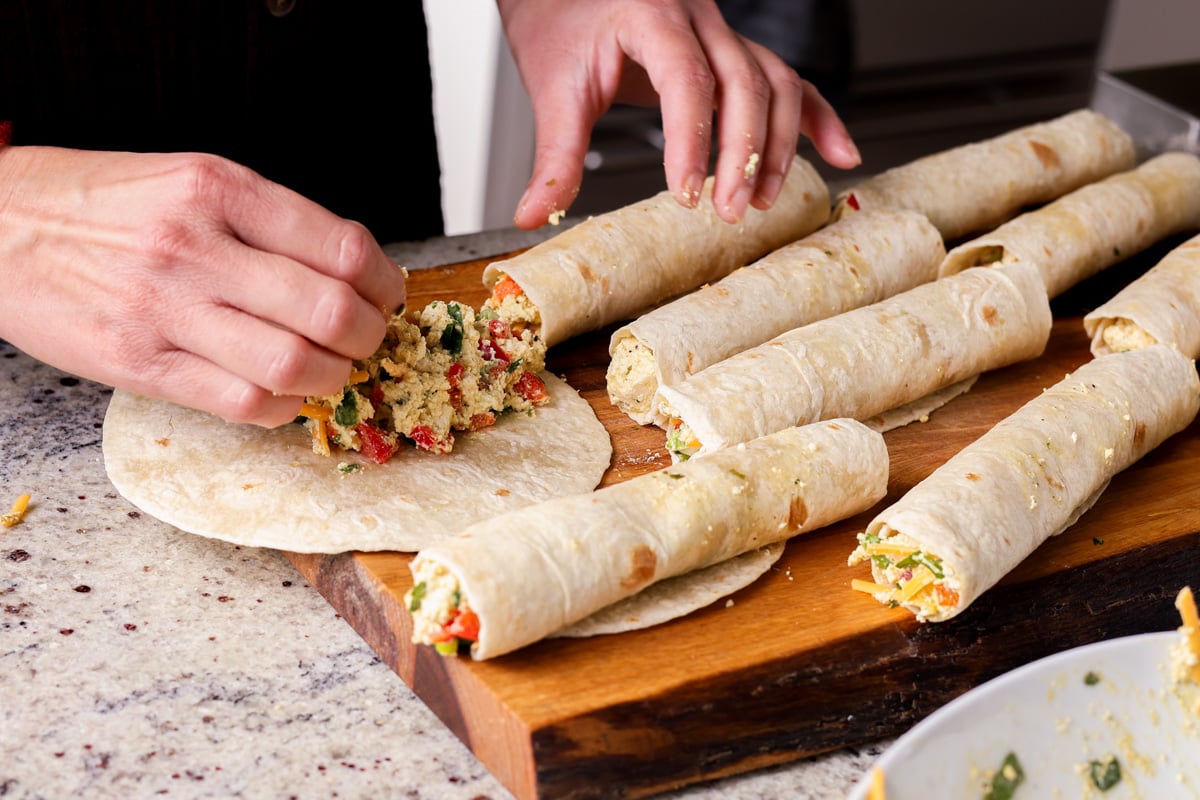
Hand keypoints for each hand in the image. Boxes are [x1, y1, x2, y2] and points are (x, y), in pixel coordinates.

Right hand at [0, 146, 406, 426]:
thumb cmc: (101, 204)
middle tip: (366, 340)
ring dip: (332, 377)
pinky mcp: (139, 363)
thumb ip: (267, 222)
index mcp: (218, 189)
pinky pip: (242, 402)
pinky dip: (281, 406)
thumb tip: (350, 272)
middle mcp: (195, 246)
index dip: (385, 283)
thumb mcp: (190, 179)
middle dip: (369, 336)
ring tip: (329, 369)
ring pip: (293, 364)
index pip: (342, 247)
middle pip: (330, 311)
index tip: (386, 296)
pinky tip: (280, 391)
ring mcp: (165, 308)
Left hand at [496, 0, 859, 228]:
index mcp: (650, 14)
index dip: (691, 140)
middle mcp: (698, 16)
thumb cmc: (560, 21)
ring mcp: (723, 32)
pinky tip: (840, 152)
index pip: (686, 79)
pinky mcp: (734, 51)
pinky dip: (816, 118)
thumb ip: (553, 155)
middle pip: (746, 81)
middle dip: (745, 152)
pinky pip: (788, 79)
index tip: (684, 194)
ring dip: (778, 144)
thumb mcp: (553, 87)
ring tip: (762, 200)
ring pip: (775, 82)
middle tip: (731, 210)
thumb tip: (534, 215)